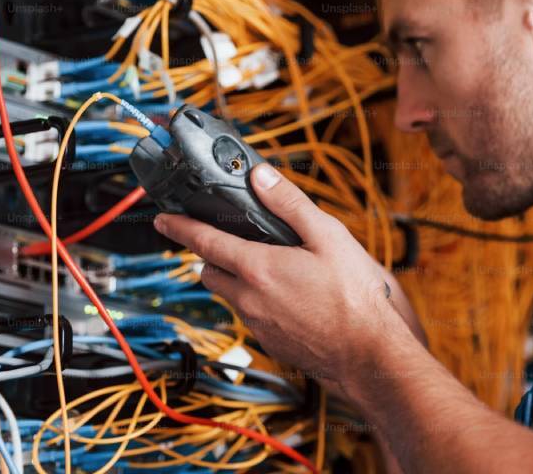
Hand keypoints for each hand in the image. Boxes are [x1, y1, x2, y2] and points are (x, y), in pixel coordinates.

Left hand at [153, 163, 414, 390]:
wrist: (368, 355)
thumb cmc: (353, 297)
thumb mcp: (328, 236)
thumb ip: (289, 204)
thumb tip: (260, 177)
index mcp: (258, 268)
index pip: (205, 242)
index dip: (181, 228)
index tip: (164, 219)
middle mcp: (250, 299)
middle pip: (210, 272)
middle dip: (212, 255)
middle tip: (229, 240)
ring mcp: (258, 325)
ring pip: (231, 296)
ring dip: (236, 279)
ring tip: (269, 268)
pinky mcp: (271, 343)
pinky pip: (251, 317)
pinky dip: (257, 302)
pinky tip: (289, 297)